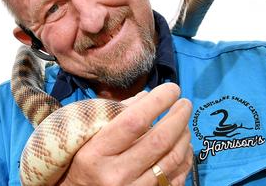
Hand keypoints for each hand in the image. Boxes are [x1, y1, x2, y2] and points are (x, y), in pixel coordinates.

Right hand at [59, 83, 192, 185]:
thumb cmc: (80, 162)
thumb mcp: (88, 137)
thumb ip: (116, 114)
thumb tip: (148, 96)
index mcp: (96, 153)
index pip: (133, 122)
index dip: (158, 102)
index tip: (172, 89)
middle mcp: (115, 175)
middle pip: (159, 141)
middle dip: (178, 117)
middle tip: (185, 103)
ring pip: (172, 160)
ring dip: (184, 136)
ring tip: (184, 123)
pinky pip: (175, 179)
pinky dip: (185, 159)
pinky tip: (183, 146)